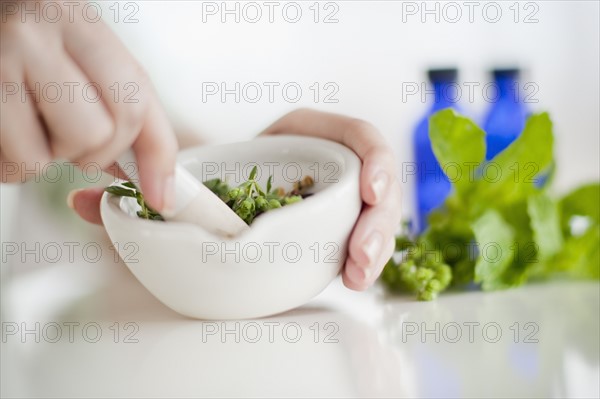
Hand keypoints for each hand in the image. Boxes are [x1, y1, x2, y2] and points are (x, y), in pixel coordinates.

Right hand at [0, 1, 176, 210]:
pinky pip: (14, 163)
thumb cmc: (30, 40)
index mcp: (79, 22)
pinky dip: (13, 163)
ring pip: (54, 154)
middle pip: (102, 133)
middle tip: (69, 132)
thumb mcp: (86, 54)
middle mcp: (38, 36)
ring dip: (48, 157)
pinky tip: (9, 130)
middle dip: (93, 153)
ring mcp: (0, 61)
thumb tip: (154, 180)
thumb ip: (126, 107)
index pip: (136, 100)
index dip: (155, 158)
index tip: (159, 193)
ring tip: (32, 125)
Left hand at [69, 108, 401, 291]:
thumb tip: (86, 202)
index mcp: (300, 137)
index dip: (371, 158)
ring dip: (376, 245)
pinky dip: (366, 259)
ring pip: (378, 215)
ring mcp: (338, 199)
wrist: (228, 200)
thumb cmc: (214, 182)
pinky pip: (367, 239)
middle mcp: (326, 165)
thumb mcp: (187, 179)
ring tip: (356, 275)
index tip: (367, 190)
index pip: (351, 132)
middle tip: (360, 255)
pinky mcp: (340, 229)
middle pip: (376, 180)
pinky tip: (353, 279)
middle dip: (378, 220)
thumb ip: (144, 188)